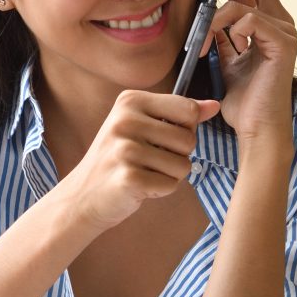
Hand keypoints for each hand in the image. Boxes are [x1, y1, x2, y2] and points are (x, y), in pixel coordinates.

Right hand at [57, 90, 220, 233]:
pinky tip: (139, 187)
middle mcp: (125, 121)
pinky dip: (160, 190)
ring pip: (184, 165)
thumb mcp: (144, 127)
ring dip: (170, 175)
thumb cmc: (118, 159)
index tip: (162, 138)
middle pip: (189, 139)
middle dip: (178, 156)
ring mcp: (125, 149)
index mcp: (130, 101)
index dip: (185, 130)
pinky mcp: (128, 178)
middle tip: (150, 160)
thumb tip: (214, 105)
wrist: (83, 196)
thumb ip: (179, 115)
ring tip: (144, 172)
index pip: (188, 110)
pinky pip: (171, 185)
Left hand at [196, 0, 296, 147]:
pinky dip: (227, 32)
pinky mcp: (284, 43)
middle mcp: (278, 19)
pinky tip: (220, 51)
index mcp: (265, 19)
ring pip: (240, 0)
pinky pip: (248, 20)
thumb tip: (203, 8)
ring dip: (210, 20)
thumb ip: (221, 32)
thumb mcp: (224, 58)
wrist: (255, 129)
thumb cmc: (241, 100)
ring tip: (198, 45)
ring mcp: (284, 30)